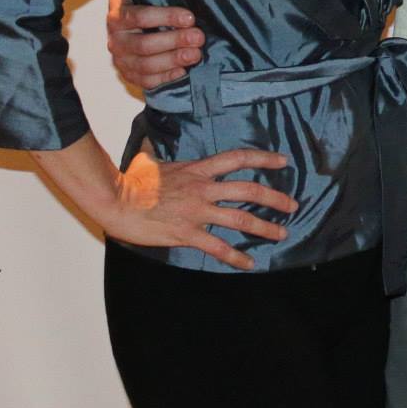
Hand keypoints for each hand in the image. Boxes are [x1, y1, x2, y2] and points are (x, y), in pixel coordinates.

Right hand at [104, 148, 298, 270]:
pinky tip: (249, 263)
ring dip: (264, 227)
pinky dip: (235, 256)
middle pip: (249, 190)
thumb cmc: (129, 181)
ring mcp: (197, 212)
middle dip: (275, 198)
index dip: (263, 158)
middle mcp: (203, 189)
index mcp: (197, 170)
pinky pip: (217, 246)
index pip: (238, 158)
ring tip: (281, 234)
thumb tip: (148, 144)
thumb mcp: (150, 161)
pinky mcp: (186, 233)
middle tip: (293, 206)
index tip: (282, 161)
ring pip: (240, 218)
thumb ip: (157, 154)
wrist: (114, 200)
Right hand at [107, 0, 201, 89]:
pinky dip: (164, 77)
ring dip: (173, 60)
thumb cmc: (143, 0)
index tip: (190, 16)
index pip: (137, 17)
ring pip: (145, 65)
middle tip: (199, 37)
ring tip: (196, 53)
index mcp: (118, 14)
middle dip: (173, 41)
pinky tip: (182, 70)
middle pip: (143, 44)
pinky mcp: (129, 74)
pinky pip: (145, 81)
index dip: (164, 17)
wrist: (130, 25)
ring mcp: (121, 58)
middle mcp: (116, 38)